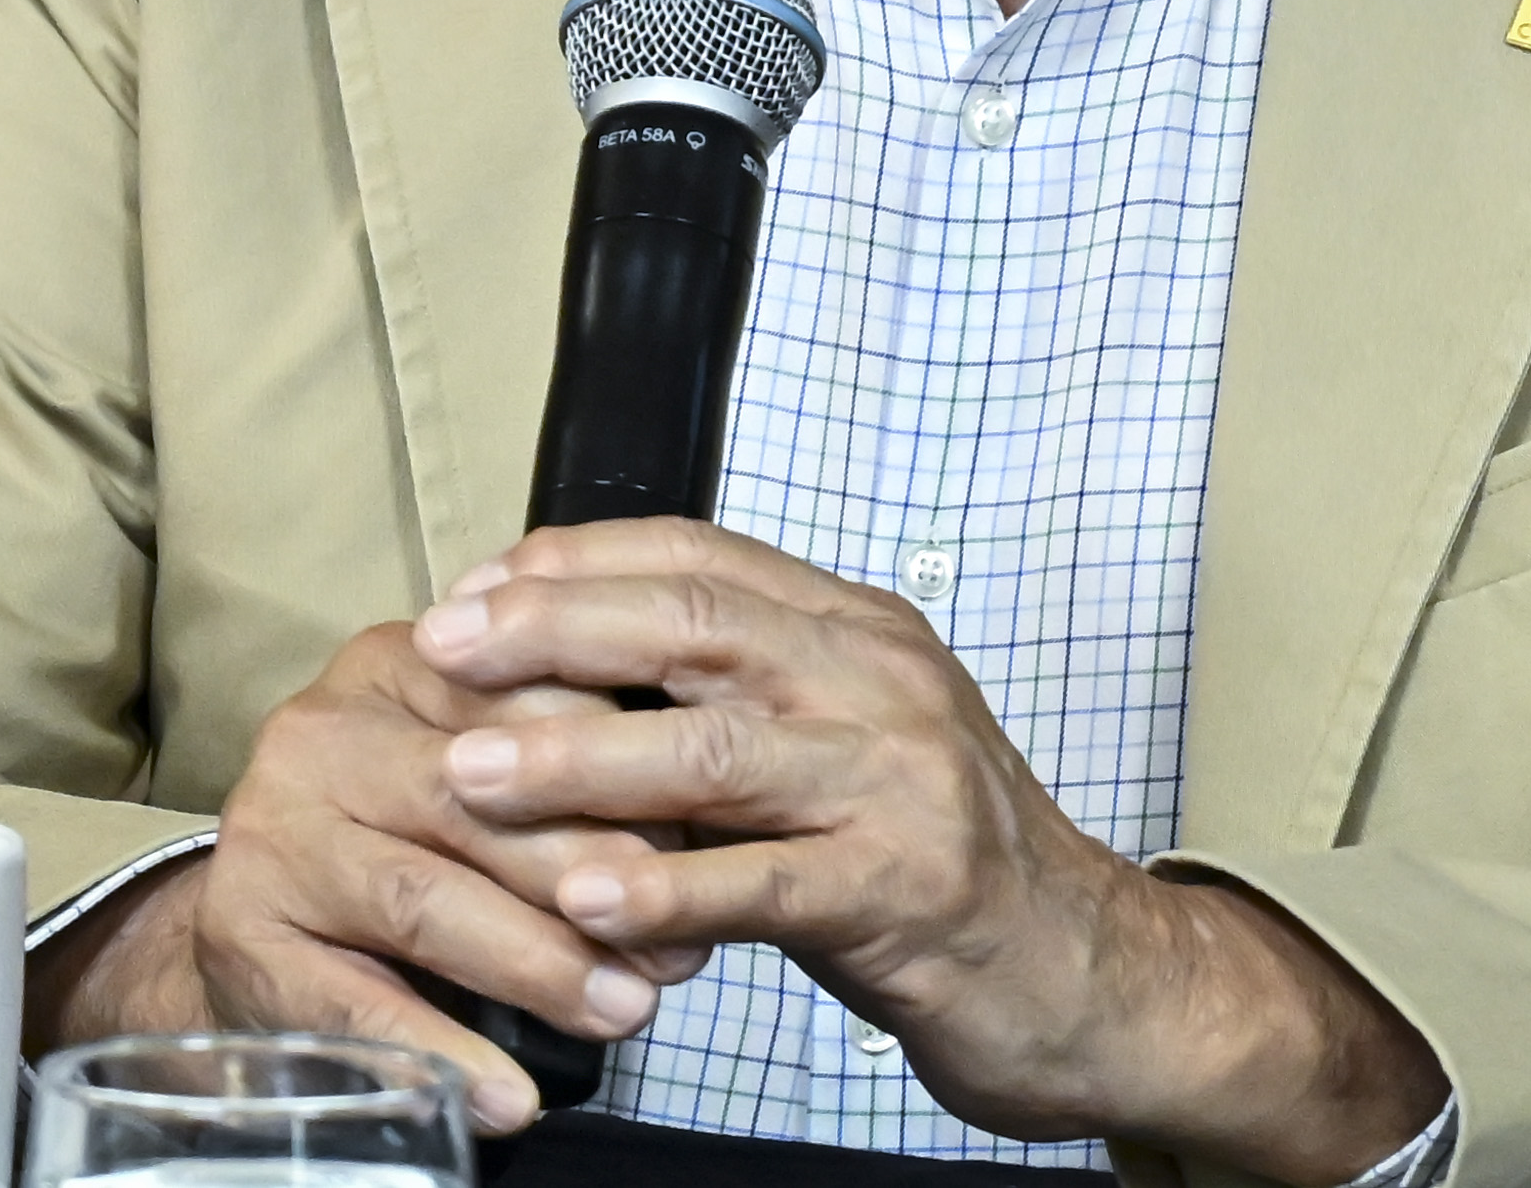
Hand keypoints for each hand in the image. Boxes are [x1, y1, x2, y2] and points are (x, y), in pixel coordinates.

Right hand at [21, 620, 709, 1132]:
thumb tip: (707, 830)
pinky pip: (353, 1004)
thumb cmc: (411, 832)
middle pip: (474, 798)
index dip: (620, 772)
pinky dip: (442, 1052)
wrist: (263, 907)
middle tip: (681, 950)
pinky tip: (513, 1098)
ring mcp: (271, 833)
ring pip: (423, 898)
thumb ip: (570, 770)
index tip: (707, 844)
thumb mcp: (482, 769)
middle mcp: (322, 731)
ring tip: (626, 1015)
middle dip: (592, 875)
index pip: (520, 695)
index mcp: (397, 664)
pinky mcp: (240, 934)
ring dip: (537, 966)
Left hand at [410, 519, 1443, 1184]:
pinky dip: (666, 889)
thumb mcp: (843, 746)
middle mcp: (881, 681)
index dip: (576, 563)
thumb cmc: (935, 863)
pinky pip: (765, 883)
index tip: (473, 588)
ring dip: (577, 759)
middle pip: (694, 624)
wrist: (1092, 974)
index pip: (699, 557)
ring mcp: (902, 781)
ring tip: (470, 773)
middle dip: (551, 630)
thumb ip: (739, 697)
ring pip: (715, 747)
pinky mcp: (908, 891)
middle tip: (439, 648)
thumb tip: (576, 661)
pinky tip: (584, 898)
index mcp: (857, 630)